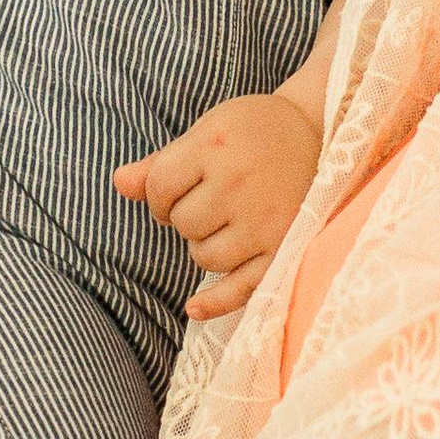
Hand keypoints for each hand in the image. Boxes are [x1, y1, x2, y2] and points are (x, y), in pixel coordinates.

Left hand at [115, 87, 322, 317]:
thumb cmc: (253, 132)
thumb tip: (119, 184)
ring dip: (206, 245)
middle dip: (186, 217)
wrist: (320, 134)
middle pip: (182, 223)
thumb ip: (161, 162)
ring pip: (205, 257)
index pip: (159, 186)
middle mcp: (239, 182)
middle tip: (210, 200)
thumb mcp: (207, 131)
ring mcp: (265, 220)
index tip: (177, 186)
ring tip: (227, 222)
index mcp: (216, 144)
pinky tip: (194, 307)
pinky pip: (241, 288)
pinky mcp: (285, 247)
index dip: (159, 192)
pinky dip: (215, 302)